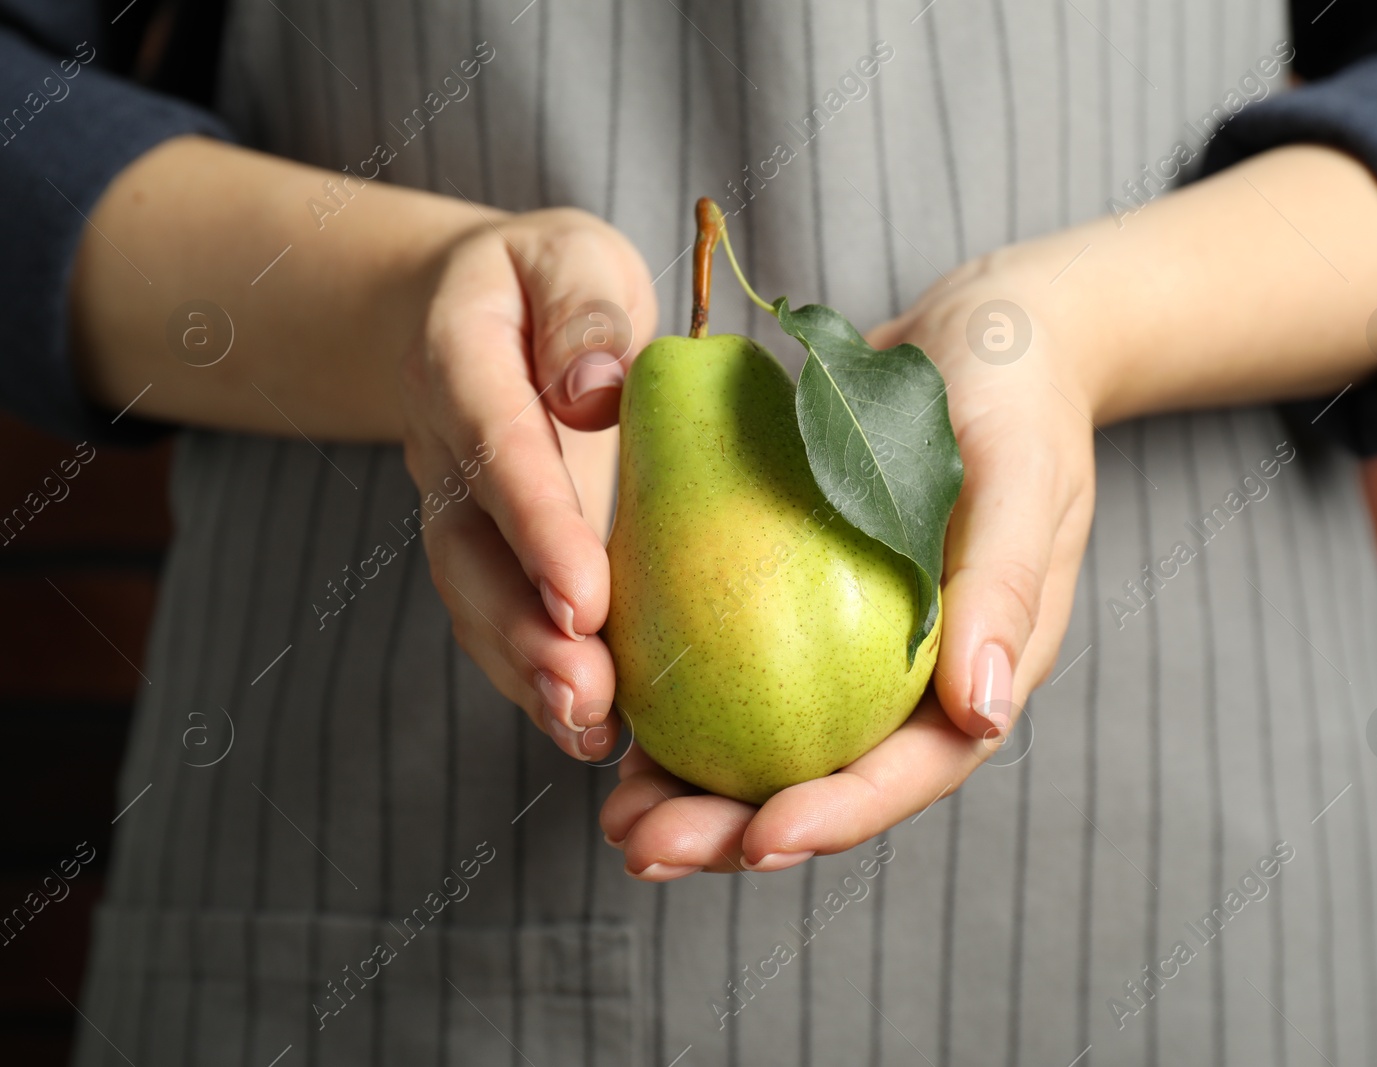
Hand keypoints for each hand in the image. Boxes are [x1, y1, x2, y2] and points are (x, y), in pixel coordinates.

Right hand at [400, 208, 656, 762]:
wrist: (480, 306)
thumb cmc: (546, 279)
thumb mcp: (570, 256)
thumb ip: (583, 310)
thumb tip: (597, 391)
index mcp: (460, 363)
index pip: (498, 448)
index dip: (538, 528)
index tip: (586, 599)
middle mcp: (444, 452)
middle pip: (472, 552)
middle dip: (526, 632)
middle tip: (587, 696)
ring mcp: (457, 512)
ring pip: (479, 604)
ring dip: (530, 677)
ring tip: (594, 735)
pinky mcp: (487, 555)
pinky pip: (502, 621)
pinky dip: (541, 682)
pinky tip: (599, 734)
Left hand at [599, 250, 1097, 876]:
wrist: (975, 332)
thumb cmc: (1015, 391)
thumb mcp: (1019, 469)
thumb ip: (1003, 585)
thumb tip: (983, 713)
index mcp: (978, 668)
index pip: (913, 767)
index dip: (841, 815)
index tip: (759, 842)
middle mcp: (910, 676)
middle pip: (825, 777)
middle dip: (735, 830)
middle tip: (644, 849)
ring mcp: (850, 644)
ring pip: (769, 741)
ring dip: (693, 790)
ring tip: (616, 819)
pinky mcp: (796, 602)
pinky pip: (735, 667)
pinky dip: (679, 702)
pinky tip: (612, 717)